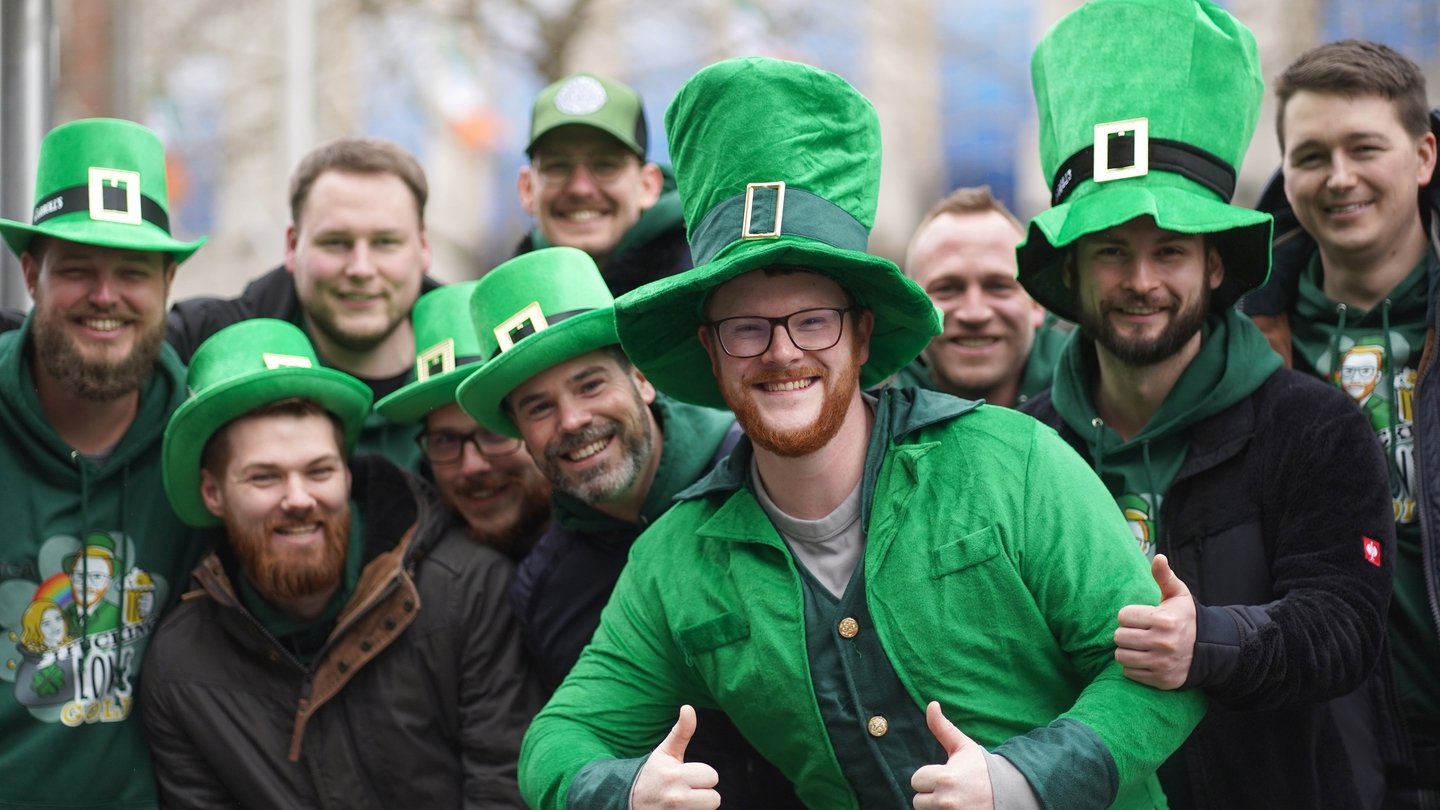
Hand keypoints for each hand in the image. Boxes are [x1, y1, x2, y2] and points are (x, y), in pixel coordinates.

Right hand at [630, 705, 720, 809]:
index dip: (703, 775)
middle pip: (714, 799)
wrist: (629, 800)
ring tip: (686, 801)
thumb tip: (688, 707)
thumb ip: (681, 731)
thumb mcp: (665, 752)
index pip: (712, 776)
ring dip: (700, 807)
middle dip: (704, 794)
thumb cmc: (653, 773)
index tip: (689, 775)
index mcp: (676, 776)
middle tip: (688, 789)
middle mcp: (676, 797)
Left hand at [912, 701, 992, 808]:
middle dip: (930, 794)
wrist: (1008, 792)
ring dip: (936, 807)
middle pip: (918, 801)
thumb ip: (942, 727)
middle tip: (950, 789)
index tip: (944, 776)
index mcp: (945, 778)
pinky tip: (957, 808)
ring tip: (954, 800)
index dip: (928, 777)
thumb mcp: (963, 746)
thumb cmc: (982, 768)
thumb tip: (931, 704)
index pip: (916, 780)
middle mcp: (947, 801)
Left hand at [1114, 554, 1196, 688]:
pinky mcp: (1160, 679)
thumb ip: (1164, 576)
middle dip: (1126, 633)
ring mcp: (1161, 663)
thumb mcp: (1178, 594)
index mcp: (1163, 620)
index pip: (1123, 616)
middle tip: (1139, 632)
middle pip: (1119, 637)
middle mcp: (1162, 643)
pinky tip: (1145, 659)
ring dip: (1126, 650)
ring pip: (1121, 656)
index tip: (1141, 617)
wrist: (1209, 649)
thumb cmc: (1186, 618)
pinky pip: (1129, 673)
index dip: (1130, 615)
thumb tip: (1158, 557)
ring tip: (1139, 645)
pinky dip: (1133, 667)